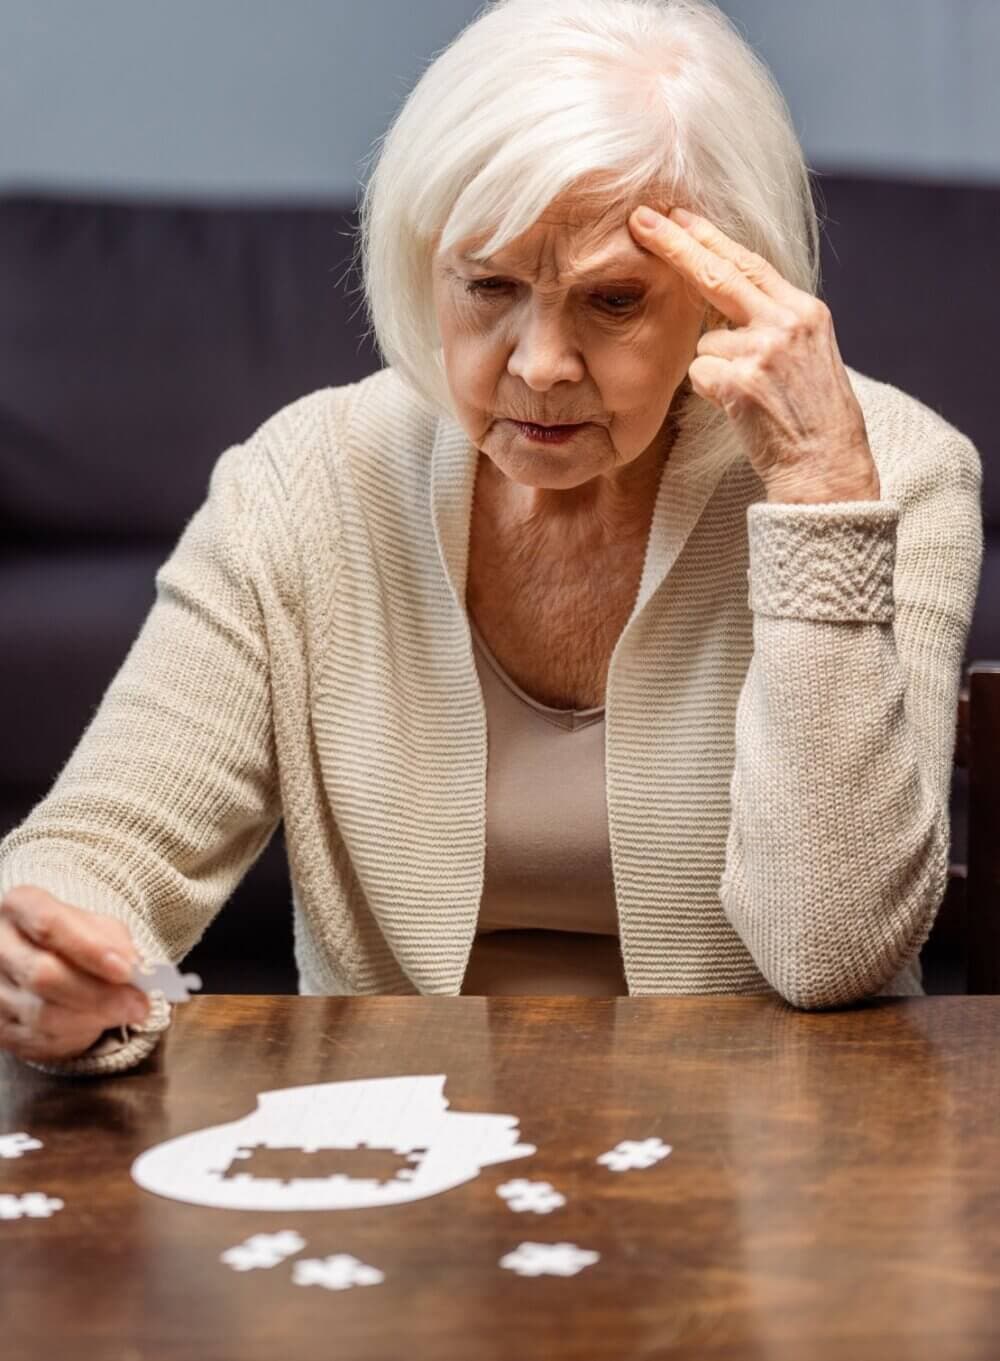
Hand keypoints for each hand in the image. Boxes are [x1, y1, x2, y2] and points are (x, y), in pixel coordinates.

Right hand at [0, 885, 149, 1062]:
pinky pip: (39, 1041)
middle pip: (43, 975)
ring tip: (125, 1013)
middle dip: (99, 995)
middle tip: (139, 1003)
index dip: (90, 949)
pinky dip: (77, 1037)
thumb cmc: (76, 938)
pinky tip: (98, 1024)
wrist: (46, 960)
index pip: (49, 925)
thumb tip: (132, 968)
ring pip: (42, 1014)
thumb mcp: (97, 925)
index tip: (127, 970)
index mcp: (20, 907)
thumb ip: (114, 941)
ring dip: (93, 1019)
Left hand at [629, 205, 879, 504]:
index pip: (749, 263)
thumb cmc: (812, 419)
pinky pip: (699, 374)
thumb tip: (722, 303)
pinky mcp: (743, 381)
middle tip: (640, 219)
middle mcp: (787, 321)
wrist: (827, 467)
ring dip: (715, 369)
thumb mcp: (806, 356)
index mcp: (805, 310)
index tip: (679, 215)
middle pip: (718, 273)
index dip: (710, 238)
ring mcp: (765, 350)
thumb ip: (771, 324)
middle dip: (675, 243)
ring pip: (705, 342)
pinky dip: (710, 393)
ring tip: (752, 398)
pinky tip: (741, 410)